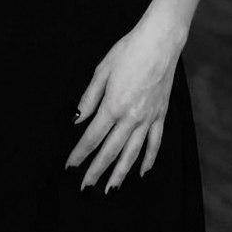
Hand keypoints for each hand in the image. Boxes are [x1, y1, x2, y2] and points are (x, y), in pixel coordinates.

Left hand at [64, 18, 183, 192]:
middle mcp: (131, 117)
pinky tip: (142, 172)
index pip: (92, 137)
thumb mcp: (102, 70)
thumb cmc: (129, 51)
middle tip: (85, 187)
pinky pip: (155, 143)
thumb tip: (77, 119)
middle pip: (110, 150)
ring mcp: (148, 118)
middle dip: (96, 170)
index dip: (80, 153)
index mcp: (113, 105)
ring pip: (132, 153)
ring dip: (120, 173)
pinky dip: (149, 159)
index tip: (70, 166)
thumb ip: (89, 98)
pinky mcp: (161, 115)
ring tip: (111, 190)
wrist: (160, 42)